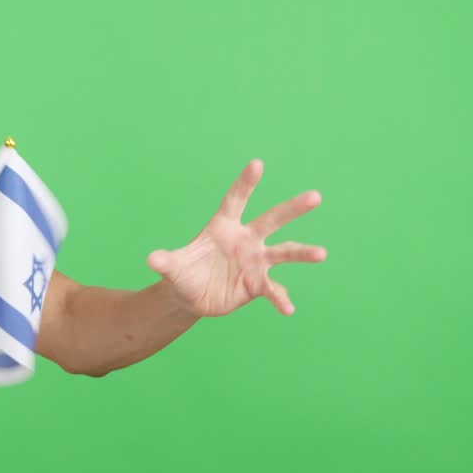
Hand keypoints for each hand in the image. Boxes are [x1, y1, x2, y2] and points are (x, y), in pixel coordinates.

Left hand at [146, 159, 325, 316]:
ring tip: (321, 253)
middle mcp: (245, 240)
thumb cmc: (183, 273)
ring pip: (283, 252)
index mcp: (223, 227)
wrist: (191, 296)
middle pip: (271, 220)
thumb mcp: (173, 268)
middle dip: (293, 208)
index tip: (257, 163)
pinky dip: (281, 299)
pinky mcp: (257, 284)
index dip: (245, 183)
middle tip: (315, 196)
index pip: (235, 200)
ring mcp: (254, 261)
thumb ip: (166, 262)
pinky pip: (273, 290)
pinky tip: (288, 309)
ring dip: (302, 253)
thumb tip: (151, 260)